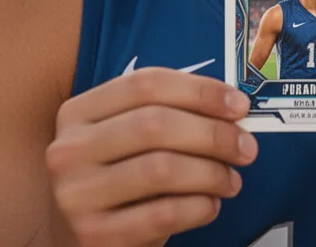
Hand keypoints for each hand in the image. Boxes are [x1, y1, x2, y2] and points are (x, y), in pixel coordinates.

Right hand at [46, 68, 257, 246]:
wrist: (81, 238)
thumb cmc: (116, 179)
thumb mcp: (125, 138)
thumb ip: (166, 114)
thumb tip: (232, 107)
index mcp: (78, 112)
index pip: (145, 84)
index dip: (200, 90)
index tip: (239, 104)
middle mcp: (69, 150)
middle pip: (154, 124)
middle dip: (212, 133)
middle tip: (246, 147)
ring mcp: (77, 195)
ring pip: (160, 169)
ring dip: (210, 173)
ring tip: (231, 180)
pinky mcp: (94, 235)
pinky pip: (162, 214)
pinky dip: (198, 207)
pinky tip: (210, 205)